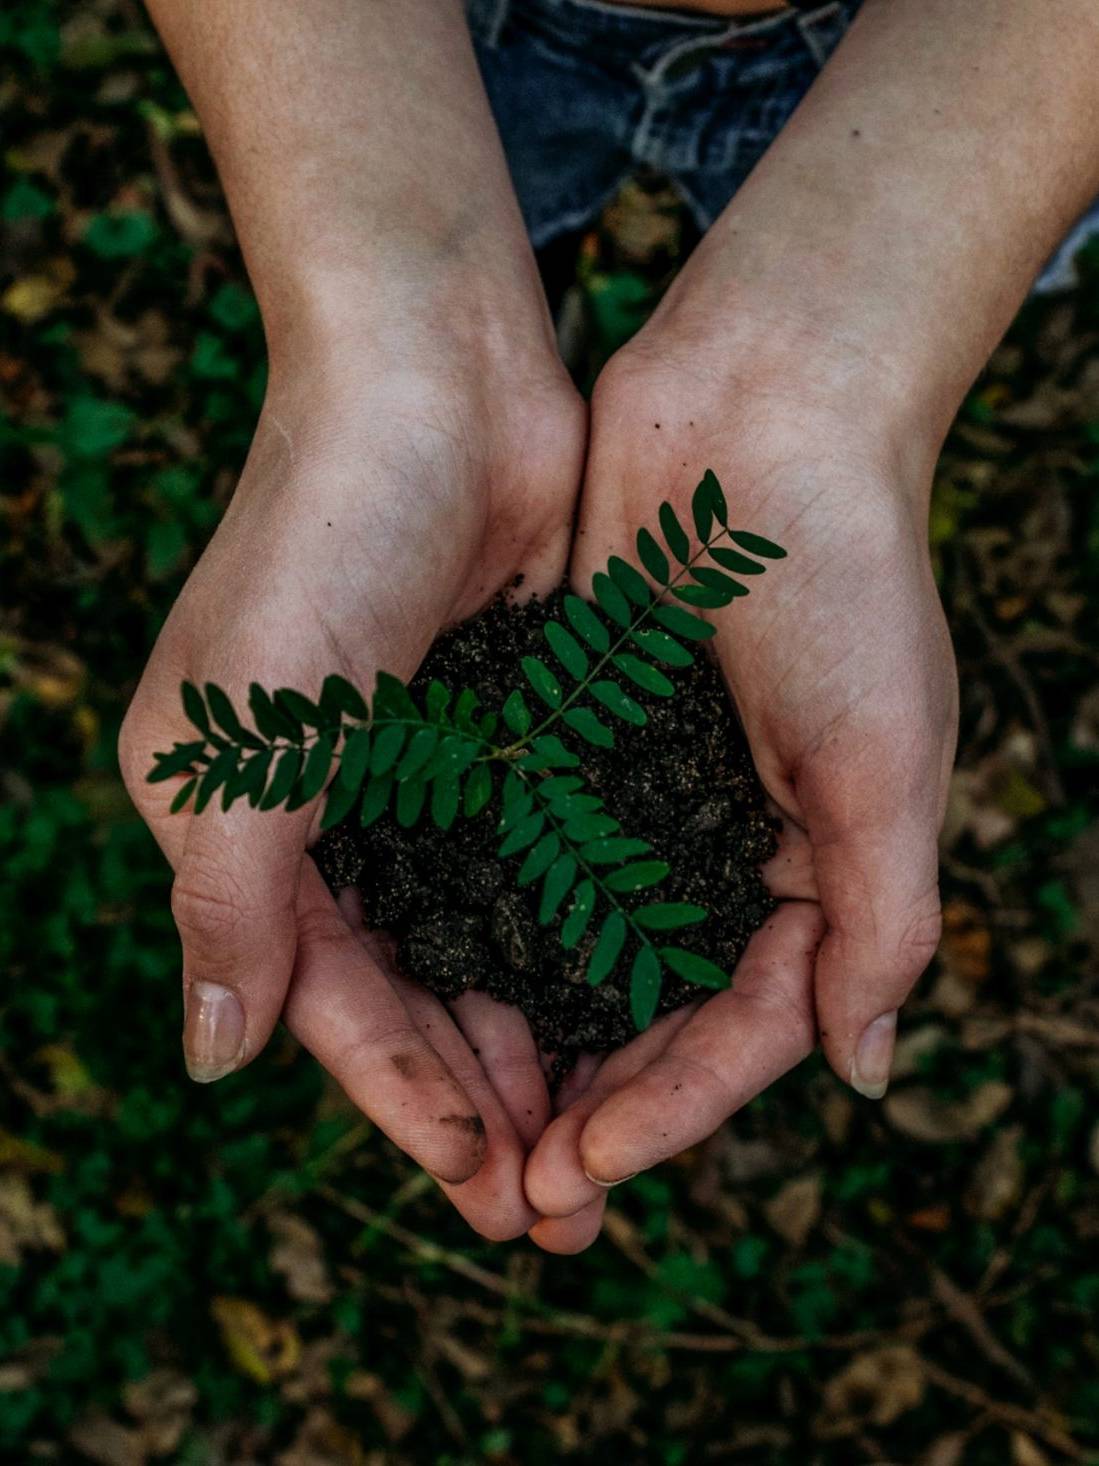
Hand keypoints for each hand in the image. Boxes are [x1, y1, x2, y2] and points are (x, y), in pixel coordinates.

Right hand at [120, 335, 585, 1239]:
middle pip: (408, 990)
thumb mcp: (245, 733)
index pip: (324, 995)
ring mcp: (424, 775)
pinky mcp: (506, 735)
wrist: (434, 380)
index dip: (400, 1095)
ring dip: (533, 1039)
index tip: (483, 1181)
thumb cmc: (322, 539)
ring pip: (481, 944)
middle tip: (557, 1203)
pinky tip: (626, 1007)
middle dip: (477, 1096)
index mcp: (242, 820)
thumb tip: (213, 1060)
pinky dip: (573, 941)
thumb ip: (228, 900)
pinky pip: (541, 867)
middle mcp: (329, 811)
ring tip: (599, 1136)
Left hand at [523, 319, 957, 1250]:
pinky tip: (432, 980)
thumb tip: (863, 1072)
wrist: (763, 411)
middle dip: (594, 1102)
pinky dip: (488, 919)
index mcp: (815, 865)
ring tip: (468, 1123)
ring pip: (578, 948)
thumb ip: (882, 918)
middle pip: (654, 1010)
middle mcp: (723, 844)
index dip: (674, 1106)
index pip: (746, 1024)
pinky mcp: (570, 736)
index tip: (587, 1165)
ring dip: (531, 1036)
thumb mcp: (887, 758)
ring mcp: (641, 793)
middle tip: (517, 1192)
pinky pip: (526, 850)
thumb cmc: (846, 578)